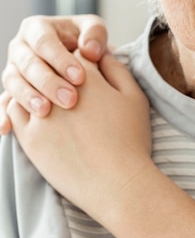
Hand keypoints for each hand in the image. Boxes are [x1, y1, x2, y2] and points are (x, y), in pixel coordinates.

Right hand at [0, 14, 107, 132]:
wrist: (81, 69)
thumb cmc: (87, 48)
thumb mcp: (93, 34)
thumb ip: (95, 34)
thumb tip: (90, 49)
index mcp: (37, 30)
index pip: (44, 41)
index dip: (60, 59)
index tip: (80, 77)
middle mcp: (21, 49)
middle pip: (28, 64)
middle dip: (48, 82)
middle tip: (70, 99)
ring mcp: (14, 72)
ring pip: (14, 83)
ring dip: (28, 98)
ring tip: (45, 111)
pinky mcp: (12, 94)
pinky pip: (4, 105)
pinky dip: (3, 116)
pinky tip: (6, 128)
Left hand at [7, 51, 151, 223]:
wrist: (118, 184)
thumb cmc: (131, 142)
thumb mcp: (135, 98)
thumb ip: (117, 69)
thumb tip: (101, 53)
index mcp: (85, 73)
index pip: (75, 55)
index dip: (83, 68)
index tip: (90, 83)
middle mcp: (57, 87)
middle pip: (50, 70)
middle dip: (59, 80)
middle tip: (74, 99)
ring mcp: (39, 113)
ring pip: (27, 87)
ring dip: (37, 92)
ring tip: (54, 108)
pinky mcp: (29, 138)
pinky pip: (14, 113)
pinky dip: (23, 110)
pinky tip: (40, 120)